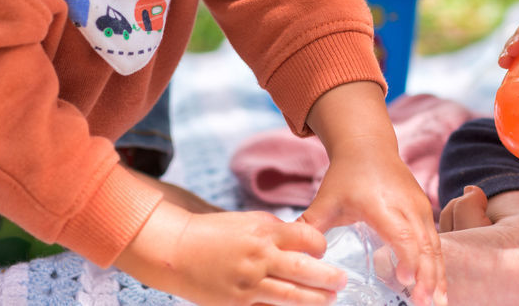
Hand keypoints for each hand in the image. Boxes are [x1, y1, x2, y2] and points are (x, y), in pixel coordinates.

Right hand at [115, 201, 345, 305]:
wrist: (176, 249)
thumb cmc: (214, 232)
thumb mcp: (248, 221)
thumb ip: (275, 232)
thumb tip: (303, 242)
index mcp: (265, 230)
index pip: (308, 239)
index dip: (321, 246)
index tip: (322, 251)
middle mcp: (260, 255)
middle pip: (306, 269)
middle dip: (329, 277)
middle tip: (342, 281)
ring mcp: (250, 281)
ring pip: (292, 296)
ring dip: (316, 300)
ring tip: (330, 300)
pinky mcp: (239, 302)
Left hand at [301, 136, 444, 305]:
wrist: (368, 146)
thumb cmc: (346, 175)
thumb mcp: (326, 200)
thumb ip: (309, 226)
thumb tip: (292, 255)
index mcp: (382, 205)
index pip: (401, 235)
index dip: (406, 258)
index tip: (405, 281)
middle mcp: (406, 206)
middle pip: (423, 244)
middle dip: (426, 276)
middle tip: (423, 304)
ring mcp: (420, 208)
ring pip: (434, 245)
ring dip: (437, 275)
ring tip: (438, 303)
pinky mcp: (425, 211)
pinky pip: (435, 242)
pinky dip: (438, 265)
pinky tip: (437, 287)